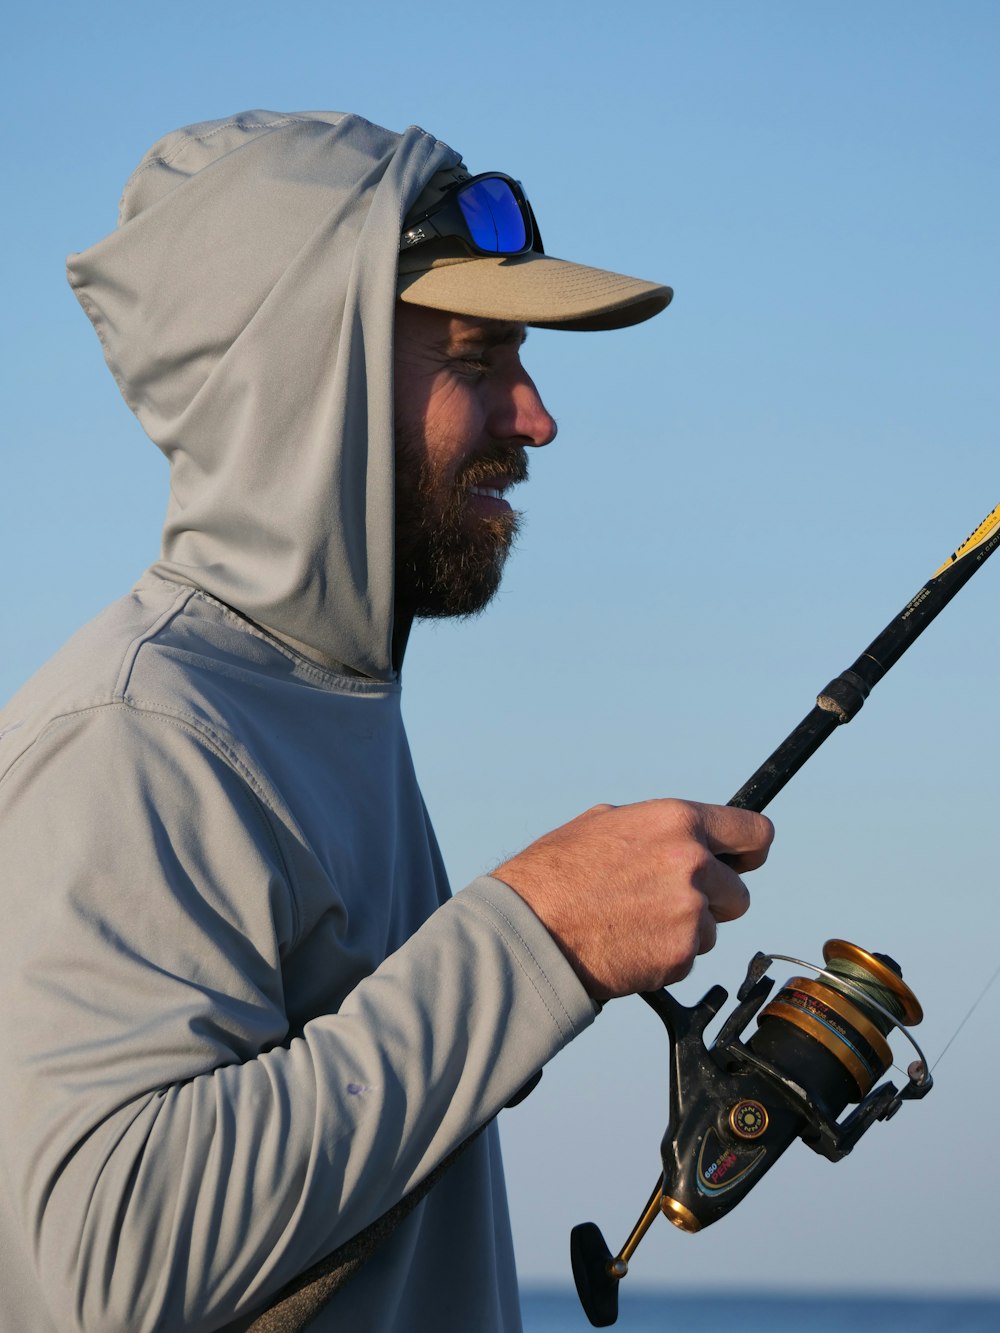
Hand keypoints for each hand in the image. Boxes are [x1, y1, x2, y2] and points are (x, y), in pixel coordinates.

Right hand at [494, 800, 772, 1000]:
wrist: (529, 930)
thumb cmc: (556, 875)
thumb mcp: (605, 822)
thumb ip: (657, 829)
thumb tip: (684, 837)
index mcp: (678, 821)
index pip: (755, 833)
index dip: (749, 852)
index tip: (741, 863)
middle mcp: (692, 864)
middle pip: (739, 892)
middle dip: (712, 900)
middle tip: (668, 903)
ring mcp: (690, 913)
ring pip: (713, 928)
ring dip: (685, 930)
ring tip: (635, 923)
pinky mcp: (680, 955)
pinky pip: (689, 957)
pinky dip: (666, 955)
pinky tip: (629, 943)